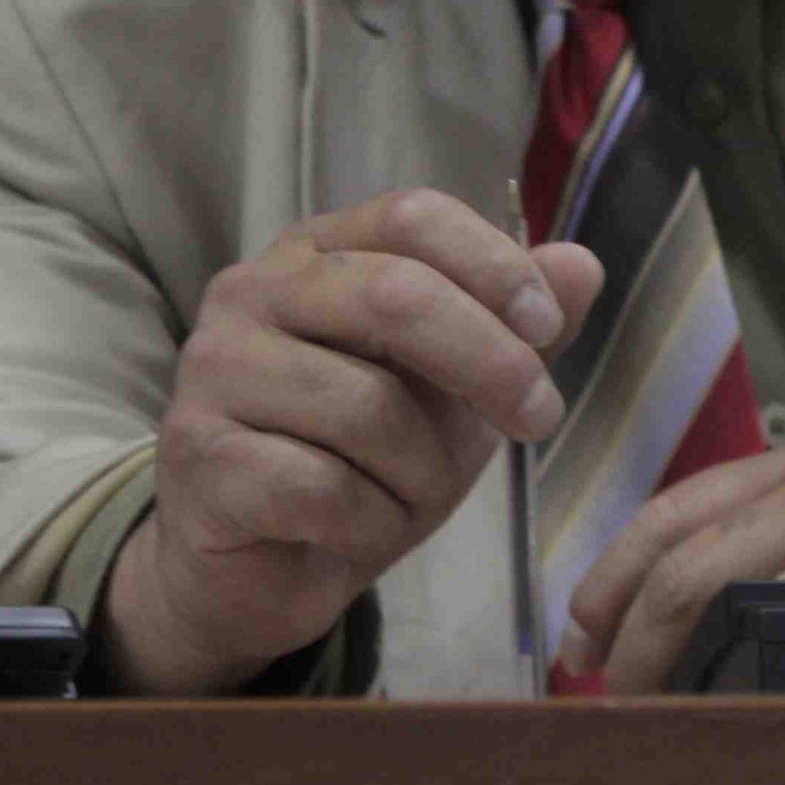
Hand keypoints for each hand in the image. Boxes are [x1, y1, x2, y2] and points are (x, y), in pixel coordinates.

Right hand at [101, 188, 603, 694]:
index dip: (492, 264)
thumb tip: (583, 265)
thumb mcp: (453, 391)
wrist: (256, 569)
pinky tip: (359, 532)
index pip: (411, 215)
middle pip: (394, 296)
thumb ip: (514, 328)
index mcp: (316, 251)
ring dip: (423, 471)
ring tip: (413, 497)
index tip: (548, 328)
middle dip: (487, 360)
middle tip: (537, 418)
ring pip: (365, 406)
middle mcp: (253, 291)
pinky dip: (371, 522)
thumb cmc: (358, 461)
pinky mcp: (201, 457)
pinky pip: (321, 487)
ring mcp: (216, 371)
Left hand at [561, 429, 784, 692]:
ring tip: (650, 701)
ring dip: (665, 660)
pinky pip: (778, 631)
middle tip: (605, 683)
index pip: (676, 507)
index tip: (583, 631)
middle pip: (685, 555)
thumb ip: (770, 545)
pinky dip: (735, 677)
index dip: (611, 575)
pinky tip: (723, 703)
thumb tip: (652, 617)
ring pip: (715, 593)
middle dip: (626, 631)